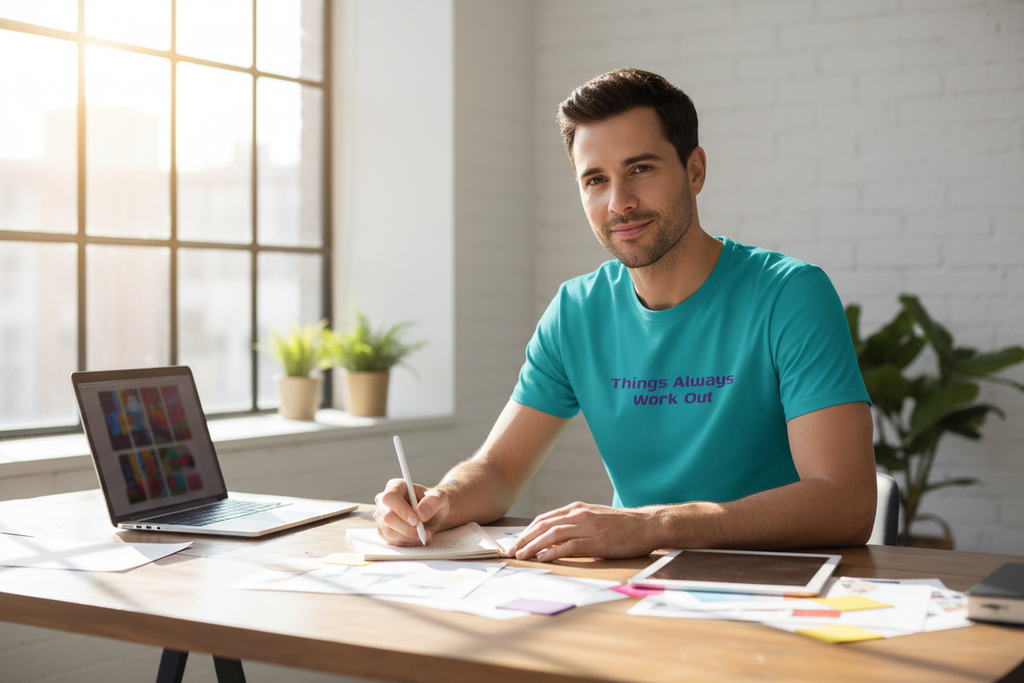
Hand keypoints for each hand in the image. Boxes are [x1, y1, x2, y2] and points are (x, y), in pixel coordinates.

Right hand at [373, 478, 450, 545]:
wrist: (432, 514)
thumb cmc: (434, 502)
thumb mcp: (440, 498)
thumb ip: (432, 502)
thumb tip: (421, 514)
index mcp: (395, 486)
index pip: (390, 497)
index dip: (401, 510)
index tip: (416, 521)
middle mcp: (384, 501)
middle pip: (387, 517)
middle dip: (408, 529)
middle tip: (425, 532)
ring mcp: (382, 517)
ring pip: (389, 532)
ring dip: (409, 537)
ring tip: (425, 534)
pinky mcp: (384, 531)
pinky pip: (392, 541)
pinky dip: (407, 542)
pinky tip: (417, 537)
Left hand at [509, 502, 658, 561]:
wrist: (647, 525)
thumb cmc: (621, 526)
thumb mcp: (594, 519)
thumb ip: (575, 526)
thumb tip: (554, 540)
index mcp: (576, 509)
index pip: (544, 519)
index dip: (527, 531)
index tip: (516, 542)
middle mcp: (579, 515)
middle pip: (544, 525)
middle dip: (524, 538)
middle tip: (511, 551)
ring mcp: (588, 527)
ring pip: (553, 534)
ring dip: (534, 545)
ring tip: (522, 556)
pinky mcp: (597, 541)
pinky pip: (571, 545)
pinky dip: (554, 551)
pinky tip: (543, 558)